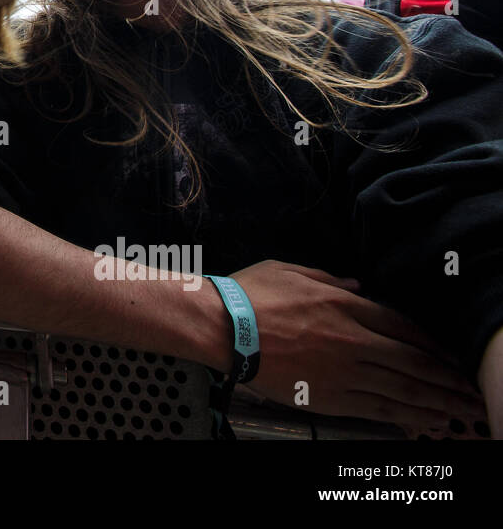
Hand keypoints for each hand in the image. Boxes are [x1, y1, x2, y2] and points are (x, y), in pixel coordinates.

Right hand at [228, 260, 485, 430]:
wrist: (221, 326)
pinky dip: (406, 415)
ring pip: (403, 388)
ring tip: (459, 409)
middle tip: (470, 389)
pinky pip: (377, 408)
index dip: (431, 342)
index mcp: (345, 304)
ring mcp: (343, 370)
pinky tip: (424, 420)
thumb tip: (357, 285)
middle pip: (414, 360)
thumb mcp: (292, 270)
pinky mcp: (328, 396)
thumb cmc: (250, 294)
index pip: (403, 325)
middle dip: (447, 377)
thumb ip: (330, 278)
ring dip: (437, 400)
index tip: (448, 354)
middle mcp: (353, 339)